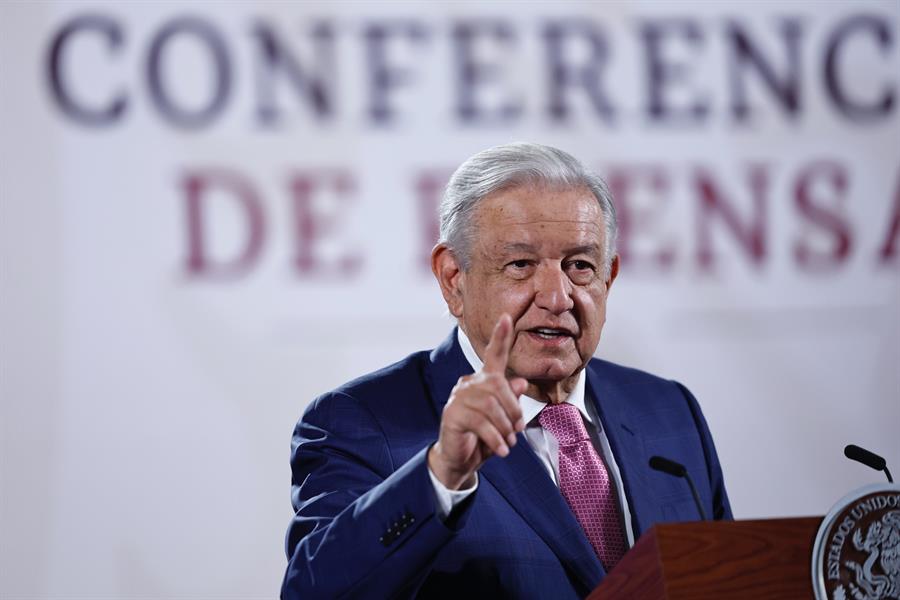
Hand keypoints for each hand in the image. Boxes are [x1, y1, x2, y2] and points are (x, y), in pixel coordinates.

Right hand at [428, 314, 527, 489]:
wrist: (460, 459)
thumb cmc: (483, 437)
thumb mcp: (503, 420)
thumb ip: (511, 401)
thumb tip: (520, 382)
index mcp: (483, 381)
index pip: (493, 355)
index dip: (500, 337)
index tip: (507, 317)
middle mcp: (468, 384)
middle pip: (498, 385)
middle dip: (513, 410)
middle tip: (518, 430)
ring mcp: (458, 397)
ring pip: (490, 405)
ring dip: (505, 427)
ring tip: (509, 443)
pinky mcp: (451, 414)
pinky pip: (480, 422)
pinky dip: (495, 438)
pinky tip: (501, 450)